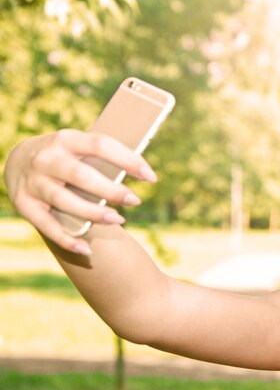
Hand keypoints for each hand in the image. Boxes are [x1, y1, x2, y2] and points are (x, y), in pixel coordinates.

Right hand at [3, 129, 157, 254]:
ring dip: (93, 213)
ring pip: (65, 201)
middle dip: (111, 190)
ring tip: (119, 220)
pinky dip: (66, 239)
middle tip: (135, 201)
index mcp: (66, 139)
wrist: (17, 160)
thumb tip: (142, 171)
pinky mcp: (24, 204)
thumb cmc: (66, 156)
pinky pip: (46, 226)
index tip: (151, 177)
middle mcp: (46, 159)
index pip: (101, 145)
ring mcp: (33, 182)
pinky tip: (86, 249)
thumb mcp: (80, 147)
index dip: (128, 160)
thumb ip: (104, 158)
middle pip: (81, 176)